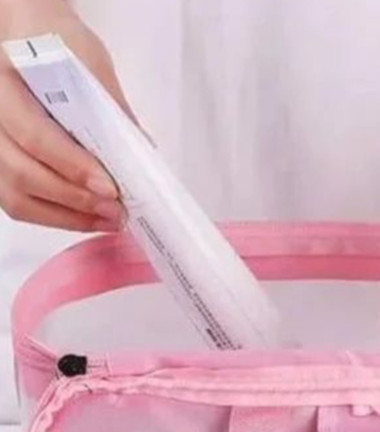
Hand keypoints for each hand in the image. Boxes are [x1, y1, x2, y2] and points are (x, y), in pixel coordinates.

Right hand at [0, 0, 134, 231]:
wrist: (31, 36)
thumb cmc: (57, 44)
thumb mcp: (89, 62)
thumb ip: (111, 107)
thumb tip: (140, 151)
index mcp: (5, 86)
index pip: (34, 135)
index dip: (72, 166)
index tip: (109, 185)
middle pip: (23, 174)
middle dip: (75, 199)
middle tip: (117, 210)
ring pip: (18, 198)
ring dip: (68, 217)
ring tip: (110, 220)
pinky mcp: (2, 169)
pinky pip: (21, 205)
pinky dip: (58, 218)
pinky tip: (90, 219)